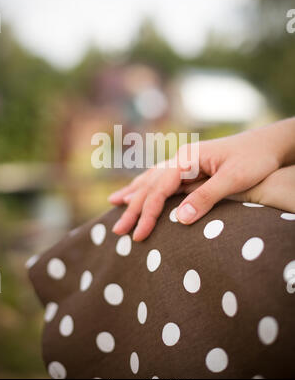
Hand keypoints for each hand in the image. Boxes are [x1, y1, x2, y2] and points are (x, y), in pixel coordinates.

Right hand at [109, 119, 294, 240]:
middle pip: (150, 185)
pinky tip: (137, 188)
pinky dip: (146, 186)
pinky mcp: (189, 167)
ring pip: (151, 179)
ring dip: (133, 194)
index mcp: (187, 160)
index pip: (159, 190)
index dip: (148, 214)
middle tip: (117, 231)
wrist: (266, 143)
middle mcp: (180, 159)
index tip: (139, 235)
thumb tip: (179, 219)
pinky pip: (161, 178)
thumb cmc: (253, 159)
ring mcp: (183, 161)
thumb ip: (206, 197)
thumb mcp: (234, 179)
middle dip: (133, 208)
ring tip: (113, 204)